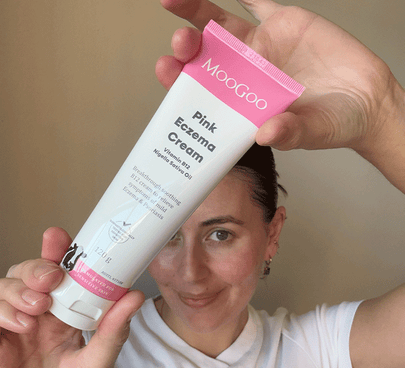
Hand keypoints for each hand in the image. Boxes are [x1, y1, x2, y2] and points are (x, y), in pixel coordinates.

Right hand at [0, 227, 144, 367]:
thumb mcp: (96, 366)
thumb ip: (112, 332)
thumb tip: (135, 296)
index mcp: (66, 316)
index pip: (60, 274)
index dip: (56, 253)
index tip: (58, 237)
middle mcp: (39, 317)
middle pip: (28, 274)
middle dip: (36, 267)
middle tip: (51, 277)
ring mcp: (14, 329)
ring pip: (5, 288)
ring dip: (19, 289)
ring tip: (38, 307)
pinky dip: (2, 311)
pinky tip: (20, 324)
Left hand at [156, 0, 403, 157]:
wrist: (364, 102)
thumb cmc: (332, 124)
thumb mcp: (311, 133)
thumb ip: (290, 134)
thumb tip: (266, 134)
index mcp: (241, 104)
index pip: (203, 94)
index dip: (181, 82)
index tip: (166, 70)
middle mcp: (244, 75)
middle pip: (205, 58)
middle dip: (186, 48)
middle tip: (179, 43)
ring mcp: (260, 48)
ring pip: (221, 26)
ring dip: (198, 14)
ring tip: (176, 0)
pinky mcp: (283, 24)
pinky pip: (258, 1)